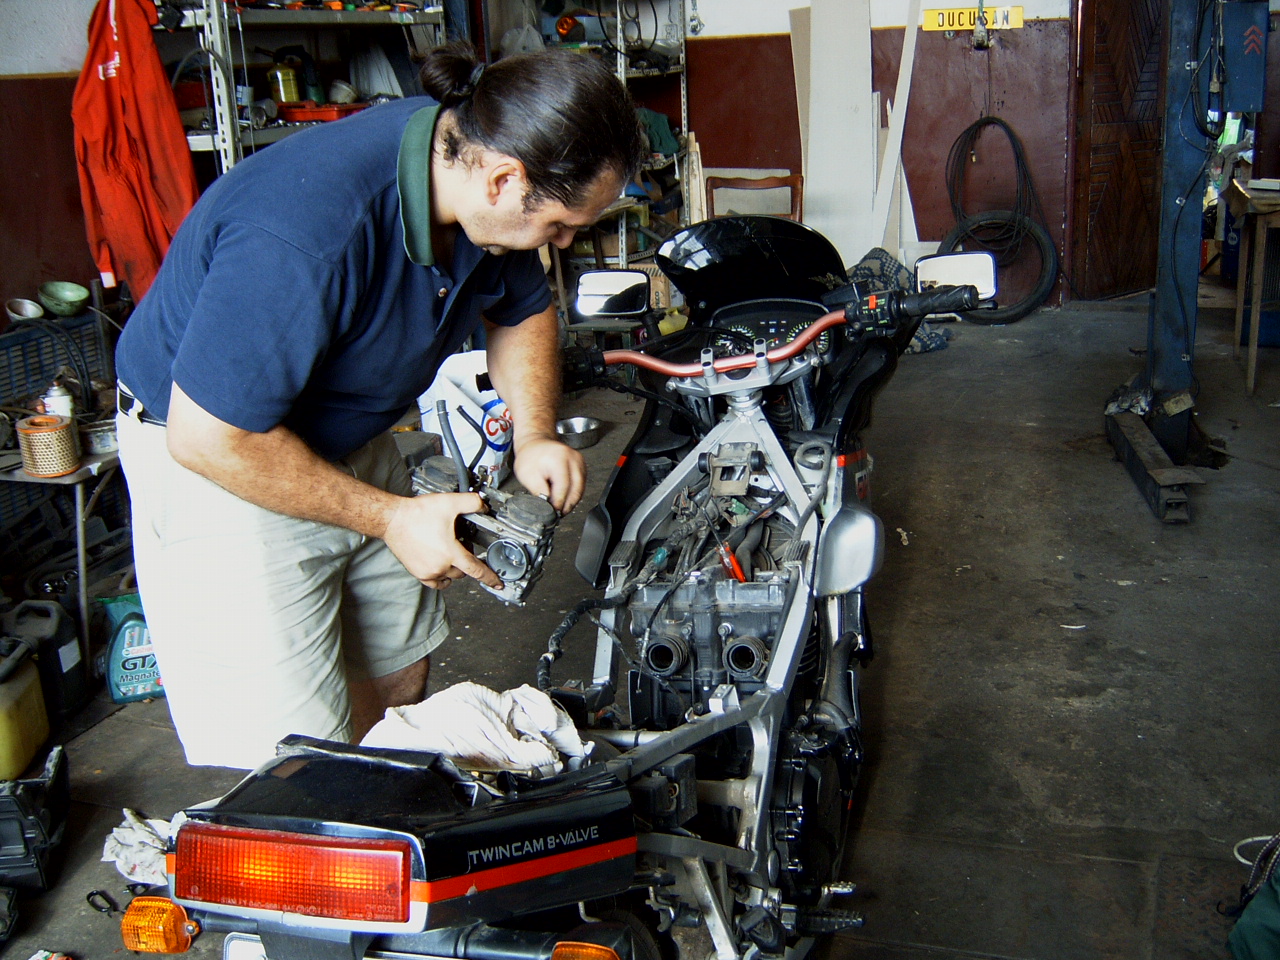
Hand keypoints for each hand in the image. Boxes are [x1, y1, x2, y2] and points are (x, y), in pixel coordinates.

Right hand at [381, 493, 501, 589]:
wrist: (393, 519)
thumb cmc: (416, 514)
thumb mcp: (449, 502)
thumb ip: (472, 503)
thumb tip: (483, 506)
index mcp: (450, 553)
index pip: (476, 570)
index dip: (489, 577)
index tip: (497, 583)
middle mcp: (440, 566)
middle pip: (463, 571)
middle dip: (467, 561)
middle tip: (463, 546)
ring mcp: (428, 571)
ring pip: (450, 576)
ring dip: (454, 568)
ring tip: (450, 552)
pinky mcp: (417, 572)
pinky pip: (435, 583)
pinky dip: (442, 577)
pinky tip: (442, 566)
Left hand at [513, 436, 585, 513]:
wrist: (536, 442)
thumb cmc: (530, 455)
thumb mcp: (527, 476)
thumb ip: (539, 492)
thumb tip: (548, 507)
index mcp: (559, 459)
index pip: (563, 488)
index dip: (558, 503)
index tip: (553, 512)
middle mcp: (573, 459)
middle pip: (576, 490)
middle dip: (567, 505)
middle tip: (558, 514)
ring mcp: (579, 461)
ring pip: (581, 489)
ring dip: (571, 501)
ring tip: (560, 507)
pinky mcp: (581, 465)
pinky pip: (581, 484)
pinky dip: (574, 494)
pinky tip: (564, 497)